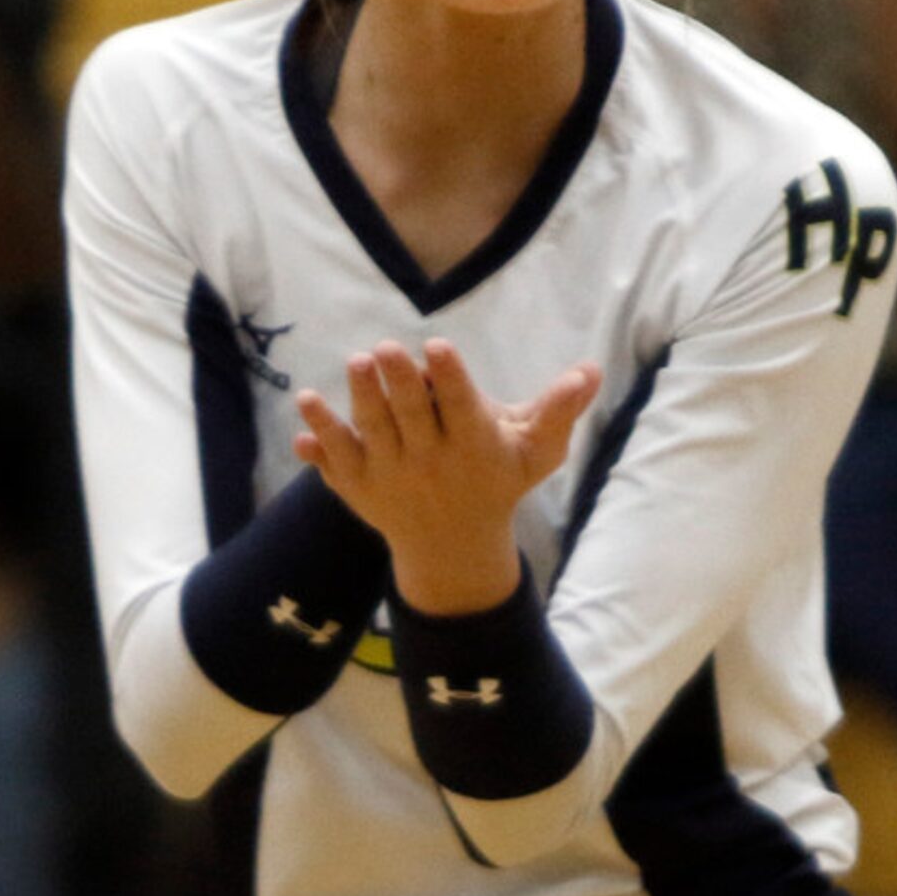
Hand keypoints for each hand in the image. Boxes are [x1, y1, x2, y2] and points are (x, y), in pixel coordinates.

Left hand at [294, 340, 599, 614]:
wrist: (453, 549)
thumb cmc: (499, 483)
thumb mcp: (535, 454)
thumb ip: (559, 411)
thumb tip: (590, 370)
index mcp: (474, 447)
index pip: (461, 409)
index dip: (451, 378)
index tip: (437, 346)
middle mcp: (431, 462)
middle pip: (412, 418)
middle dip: (401, 383)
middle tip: (385, 348)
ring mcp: (390, 476)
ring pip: (373, 434)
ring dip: (361, 400)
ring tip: (355, 363)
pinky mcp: (358, 486)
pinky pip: (336, 460)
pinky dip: (319, 438)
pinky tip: (306, 405)